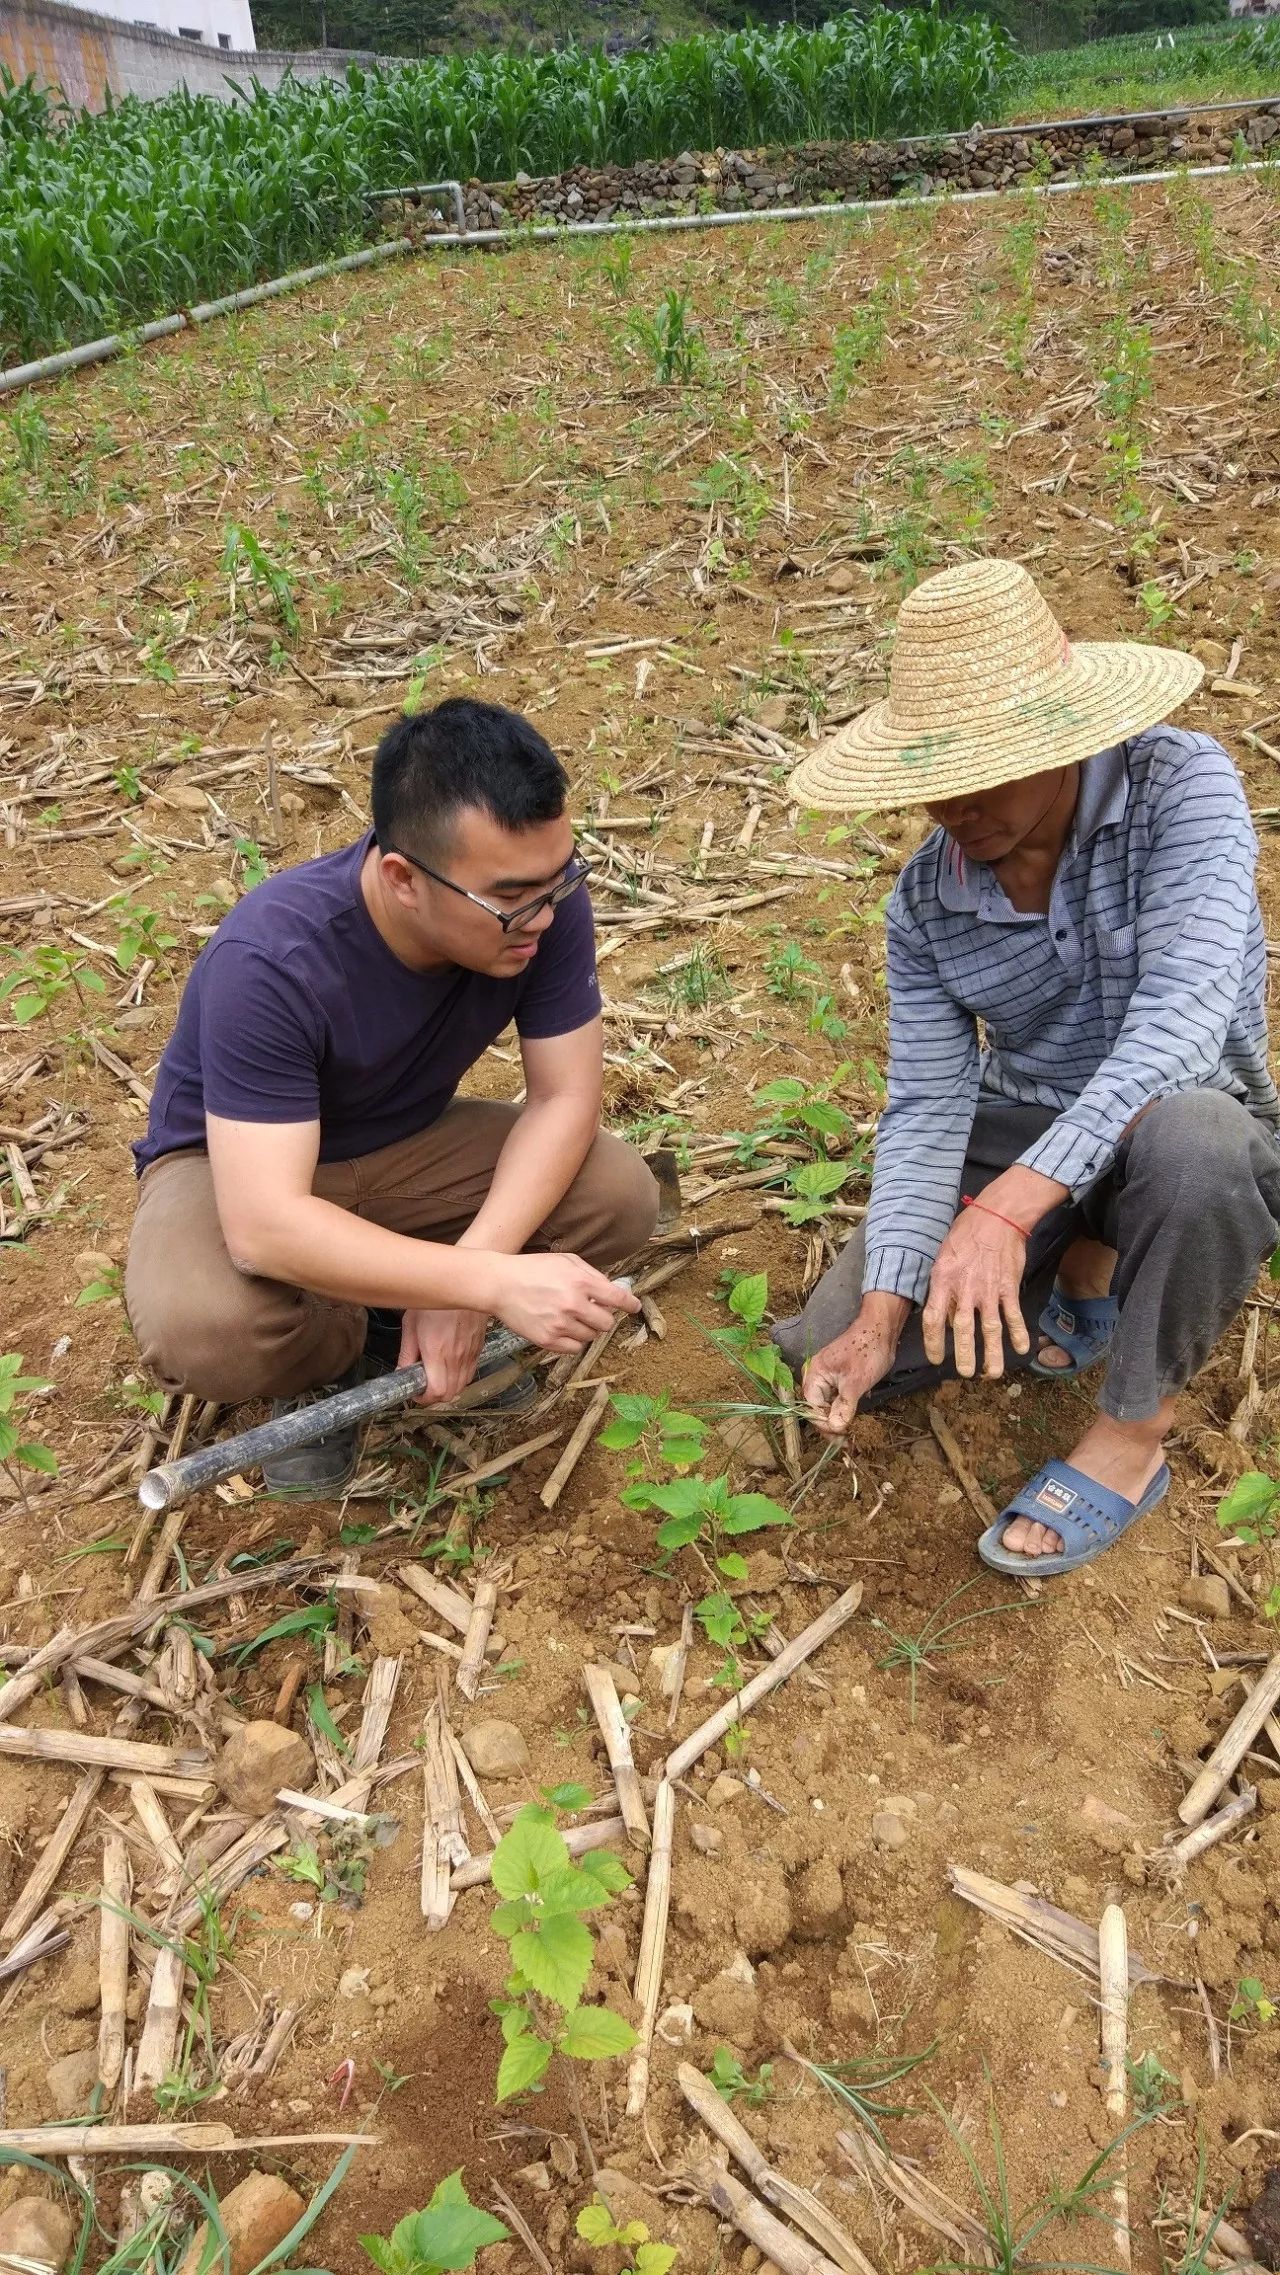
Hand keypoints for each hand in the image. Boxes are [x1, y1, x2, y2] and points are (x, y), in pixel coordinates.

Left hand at [400, 1306, 487, 1403]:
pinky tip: (449, 1365)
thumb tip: (401, 1373)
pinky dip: (459, 1377)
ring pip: (462, 1386)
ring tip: (435, 1375)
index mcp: (437, 1352)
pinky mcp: (478, 1348)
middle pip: (450, 1394)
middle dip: (434, 1396)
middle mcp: (456, 1357)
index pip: (436, 1391)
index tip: (415, 1391)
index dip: (424, 1398)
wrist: (465, 1283)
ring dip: (448, 1387)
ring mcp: (470, 1354)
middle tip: (423, 1385)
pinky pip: (470, 1373)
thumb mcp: (411, 1324)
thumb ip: (407, 1353)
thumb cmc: (436, 1301)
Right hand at [494, 1253, 639, 1353]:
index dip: (631, 1305)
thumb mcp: (566, 1260)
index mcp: (581, 1282)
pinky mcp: (547, 1339)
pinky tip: (565, 1328)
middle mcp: (573, 1305)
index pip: (618, 1299)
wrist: (500, 1285)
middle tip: (593, 1311)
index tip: (634, 1307)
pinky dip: (574, 1340)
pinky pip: (575, 1348)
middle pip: (607, 1323)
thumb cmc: (533, 1269)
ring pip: (591, 1336)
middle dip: (603, 1317)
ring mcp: (560, 1324)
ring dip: (588, 1328)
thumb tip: (612, 1290)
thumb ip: (592, 1275)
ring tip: (573, 1317)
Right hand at [802, 1296, 907, 1435]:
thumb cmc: (866, 1352)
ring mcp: (828, 1379)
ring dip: (839, 1420)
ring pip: (829, 1406)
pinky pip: (837, 1400)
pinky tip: (854, 1421)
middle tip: (847, 1442)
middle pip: (818, 1409)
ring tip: (851, 1436)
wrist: (881, 1330)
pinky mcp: (840, 1380)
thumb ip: (844, 1406)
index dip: (825, 1425)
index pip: (812, 1408)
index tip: (841, 1437)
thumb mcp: (855, 1382)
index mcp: (814, 1375)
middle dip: (831, 1426)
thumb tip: (835, 1428)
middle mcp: (816, 1378)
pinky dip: (845, 1411)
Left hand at [922, 1205, 1029, 1379]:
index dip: (933, 1342)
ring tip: (992, 1373)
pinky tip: (1021, 1349)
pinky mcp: (1008, 1287)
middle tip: (966, 1374)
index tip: (936, 1358)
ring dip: (992, 1354)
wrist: (996, 1217)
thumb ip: (942, 1286)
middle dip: (964, 1356)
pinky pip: (1013, 1315)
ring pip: (990, 1329)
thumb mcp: (942, 1257)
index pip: (933, 1319)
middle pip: (963, 1330)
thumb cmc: (965, 1235)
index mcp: (942, 1281)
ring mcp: (988, 1290)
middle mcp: (964, 1289)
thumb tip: (945, 1313)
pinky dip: (1018, 1334)